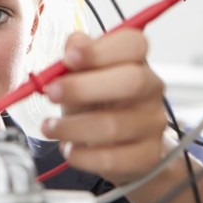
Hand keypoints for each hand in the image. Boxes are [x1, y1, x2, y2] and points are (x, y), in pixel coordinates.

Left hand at [40, 29, 165, 185]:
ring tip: (49, 128)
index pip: (133, 43)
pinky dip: (82, 156)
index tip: (68, 58)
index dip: (101, 50)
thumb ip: (76, 57)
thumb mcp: (81, 75)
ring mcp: (153, 124)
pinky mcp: (147, 156)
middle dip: (83, 88)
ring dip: (72, 127)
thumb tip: (73, 43)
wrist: (117, 145)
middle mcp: (151, 88)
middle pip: (131, 82)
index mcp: (136, 60)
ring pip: (115, 126)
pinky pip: (113, 159)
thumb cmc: (95, 101)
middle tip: (50, 94)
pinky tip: (68, 149)